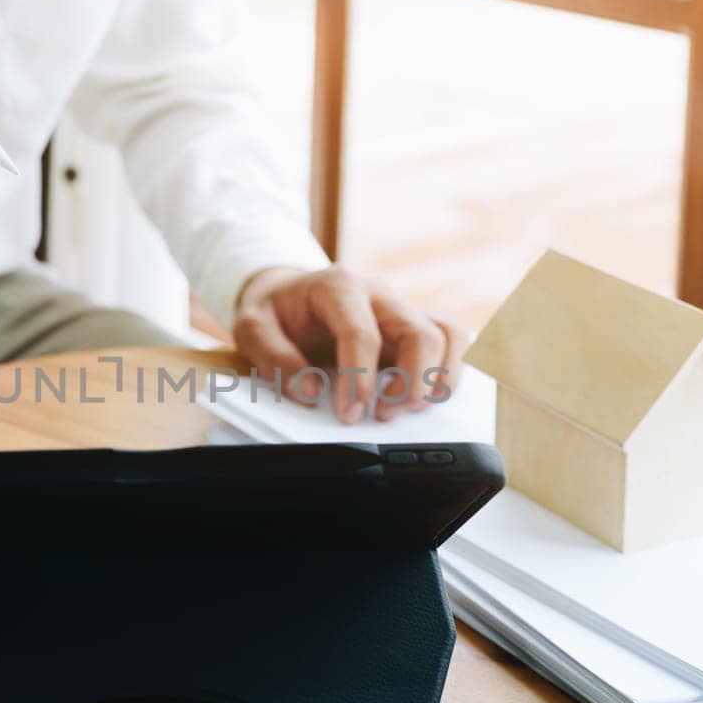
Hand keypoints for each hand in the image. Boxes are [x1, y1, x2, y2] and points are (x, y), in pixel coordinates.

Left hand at [232, 266, 468, 424]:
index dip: (359, 379)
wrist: (286, 292)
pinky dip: (450, 371)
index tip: (349, 413)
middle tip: (383, 414)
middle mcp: (379, 293)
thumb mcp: (251, 328)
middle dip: (410, 382)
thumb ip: (275, 358)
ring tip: (407, 408)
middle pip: (419, 333)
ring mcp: (401, 309)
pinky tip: (427, 396)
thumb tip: (311, 391)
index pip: (362, 333)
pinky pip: (451, 342)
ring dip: (437, 379)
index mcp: (339, 287)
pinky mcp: (413, 326)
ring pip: (447, 336)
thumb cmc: (274, 311)